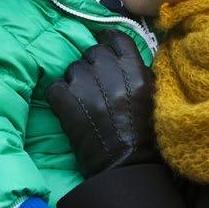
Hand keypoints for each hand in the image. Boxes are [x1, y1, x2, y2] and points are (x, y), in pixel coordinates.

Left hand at [47, 30, 156, 177]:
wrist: (126, 168)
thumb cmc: (144, 136)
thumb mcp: (153, 96)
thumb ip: (139, 72)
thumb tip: (123, 55)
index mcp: (136, 71)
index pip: (117, 39)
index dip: (109, 43)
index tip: (106, 51)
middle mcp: (111, 74)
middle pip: (93, 52)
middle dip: (93, 65)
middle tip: (95, 83)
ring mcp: (86, 87)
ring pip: (73, 68)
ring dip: (76, 81)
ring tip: (84, 100)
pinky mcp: (66, 102)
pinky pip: (55, 86)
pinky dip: (60, 95)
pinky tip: (68, 107)